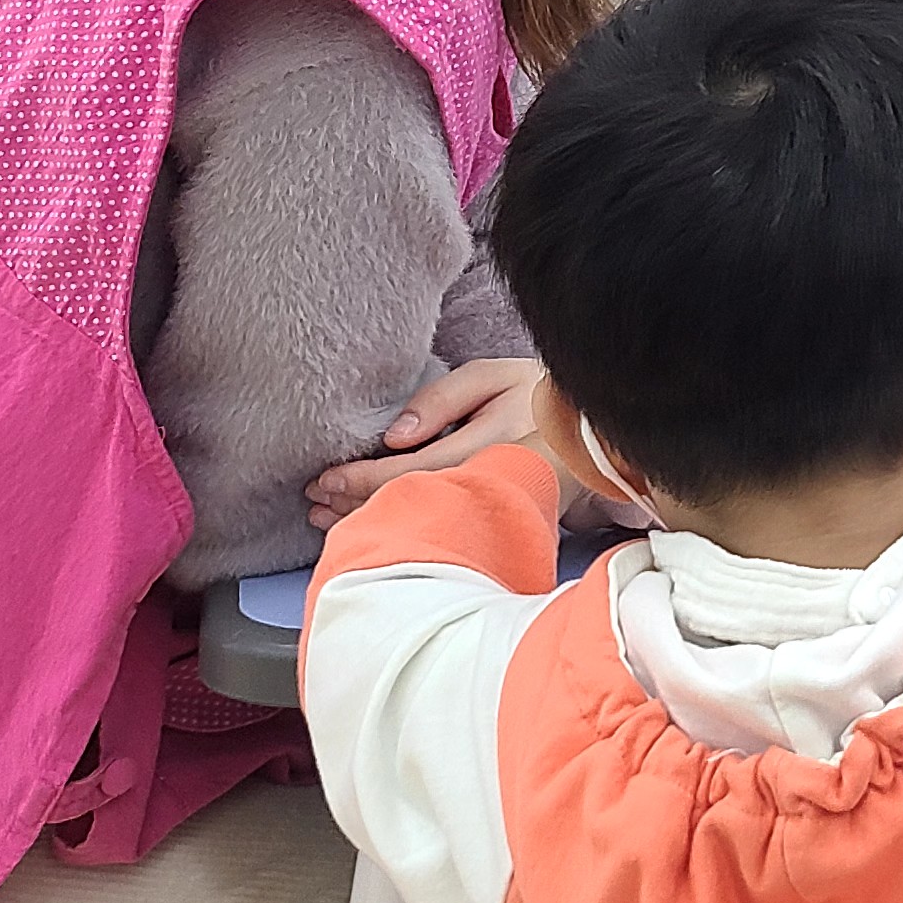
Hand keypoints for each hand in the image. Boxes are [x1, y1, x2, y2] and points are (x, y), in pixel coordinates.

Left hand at [309, 356, 545, 527]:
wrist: (587, 429)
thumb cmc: (533, 393)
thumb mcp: (491, 377)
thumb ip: (442, 400)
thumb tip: (394, 438)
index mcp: (489, 443)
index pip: (413, 470)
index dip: (364, 479)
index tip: (325, 481)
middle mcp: (491, 482)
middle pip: (412, 503)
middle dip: (357, 504)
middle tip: (315, 503)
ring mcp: (494, 506)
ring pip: (423, 521)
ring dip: (372, 518)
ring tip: (330, 516)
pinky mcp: (494, 519)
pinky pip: (438, 525)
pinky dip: (400, 524)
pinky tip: (372, 522)